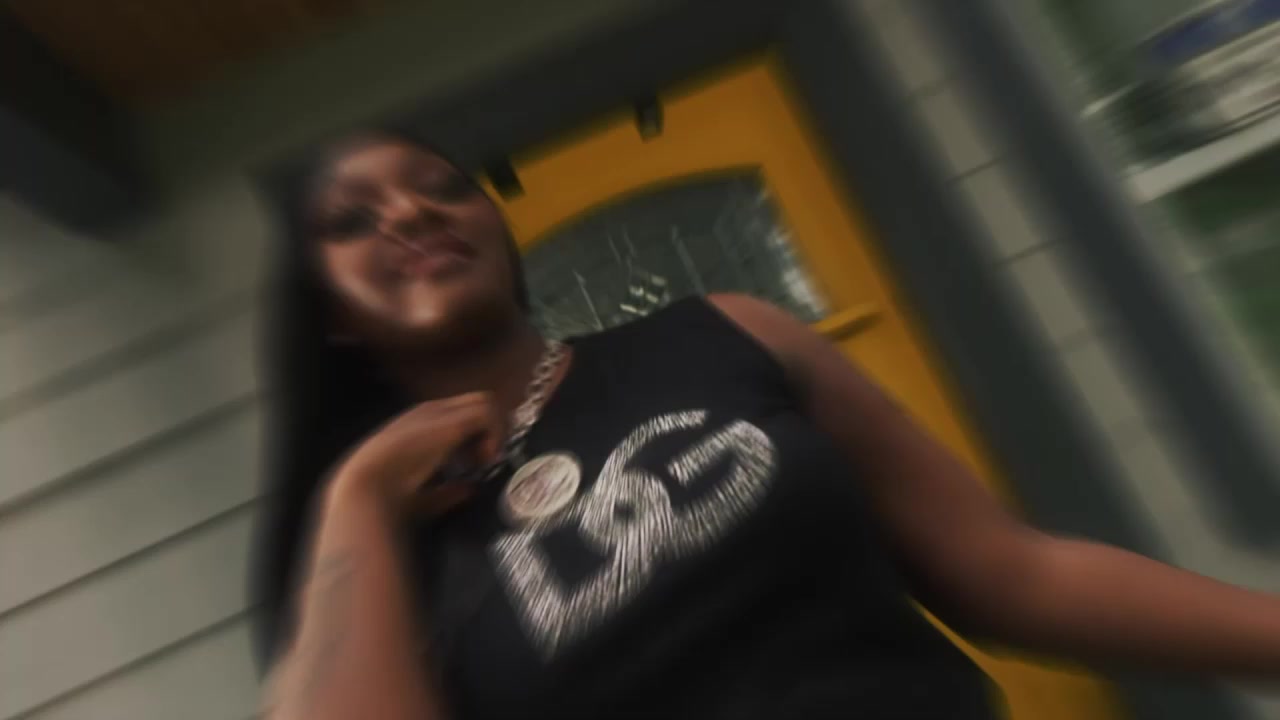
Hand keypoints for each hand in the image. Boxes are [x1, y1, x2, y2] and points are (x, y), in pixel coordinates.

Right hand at [328, 392, 505, 516]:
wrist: (367, 490)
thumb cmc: (388, 497)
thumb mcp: (425, 496)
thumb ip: (448, 492)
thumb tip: (470, 490)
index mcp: (420, 426)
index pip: (460, 417)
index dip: (476, 438)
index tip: (475, 467)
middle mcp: (431, 412)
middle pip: (476, 404)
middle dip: (491, 428)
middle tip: (487, 460)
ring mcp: (440, 412)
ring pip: (485, 402)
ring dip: (496, 428)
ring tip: (486, 458)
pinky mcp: (452, 421)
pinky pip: (488, 412)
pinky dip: (496, 433)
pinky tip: (486, 457)